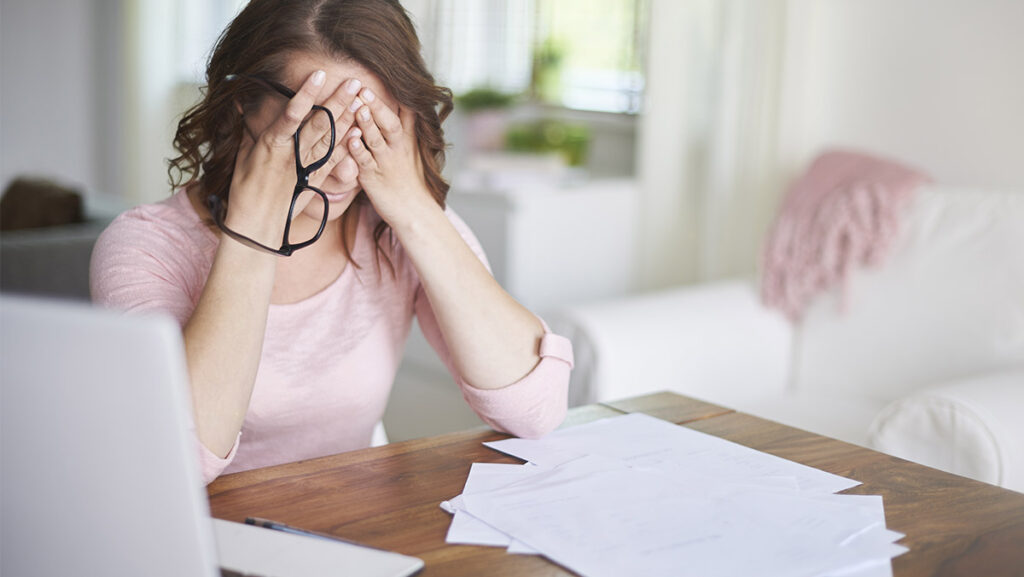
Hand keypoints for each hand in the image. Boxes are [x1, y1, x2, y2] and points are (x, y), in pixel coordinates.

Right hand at [225, 72, 362, 245]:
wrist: (257, 226)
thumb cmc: (245, 191)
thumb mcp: (243, 157)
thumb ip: (248, 130)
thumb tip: (243, 105)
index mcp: (271, 145)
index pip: (292, 114)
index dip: (306, 94)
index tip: (319, 74)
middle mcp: (292, 155)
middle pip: (319, 124)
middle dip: (338, 101)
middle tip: (355, 82)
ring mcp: (305, 168)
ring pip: (330, 140)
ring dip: (348, 119)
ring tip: (362, 100)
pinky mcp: (315, 180)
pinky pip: (334, 161)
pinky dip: (347, 146)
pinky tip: (359, 131)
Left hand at [347, 87, 435, 226]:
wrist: (413, 209)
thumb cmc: (409, 177)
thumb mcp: (412, 148)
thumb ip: (406, 124)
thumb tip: (405, 99)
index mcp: (406, 139)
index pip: (404, 113)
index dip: (395, 95)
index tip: (386, 76)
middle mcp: (397, 148)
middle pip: (389, 123)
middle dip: (376, 106)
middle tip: (364, 89)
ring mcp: (385, 163)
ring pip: (375, 140)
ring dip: (366, 124)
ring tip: (358, 107)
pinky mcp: (372, 178)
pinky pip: (364, 162)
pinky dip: (357, 151)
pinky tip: (349, 140)